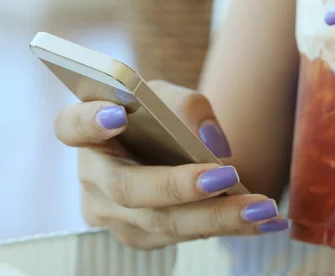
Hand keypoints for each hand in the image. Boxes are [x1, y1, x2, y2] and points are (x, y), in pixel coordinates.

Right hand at [54, 80, 287, 248]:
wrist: (165, 149)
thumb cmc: (162, 117)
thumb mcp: (171, 98)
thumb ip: (188, 108)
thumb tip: (212, 145)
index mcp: (89, 134)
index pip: (70, 126)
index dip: (88, 122)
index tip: (117, 115)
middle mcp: (94, 179)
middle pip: (128, 188)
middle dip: (178, 186)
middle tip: (225, 177)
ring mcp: (114, 215)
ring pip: (162, 222)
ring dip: (217, 216)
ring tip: (263, 208)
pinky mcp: (142, 236)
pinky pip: (184, 236)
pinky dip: (228, 227)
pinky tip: (264, 221)